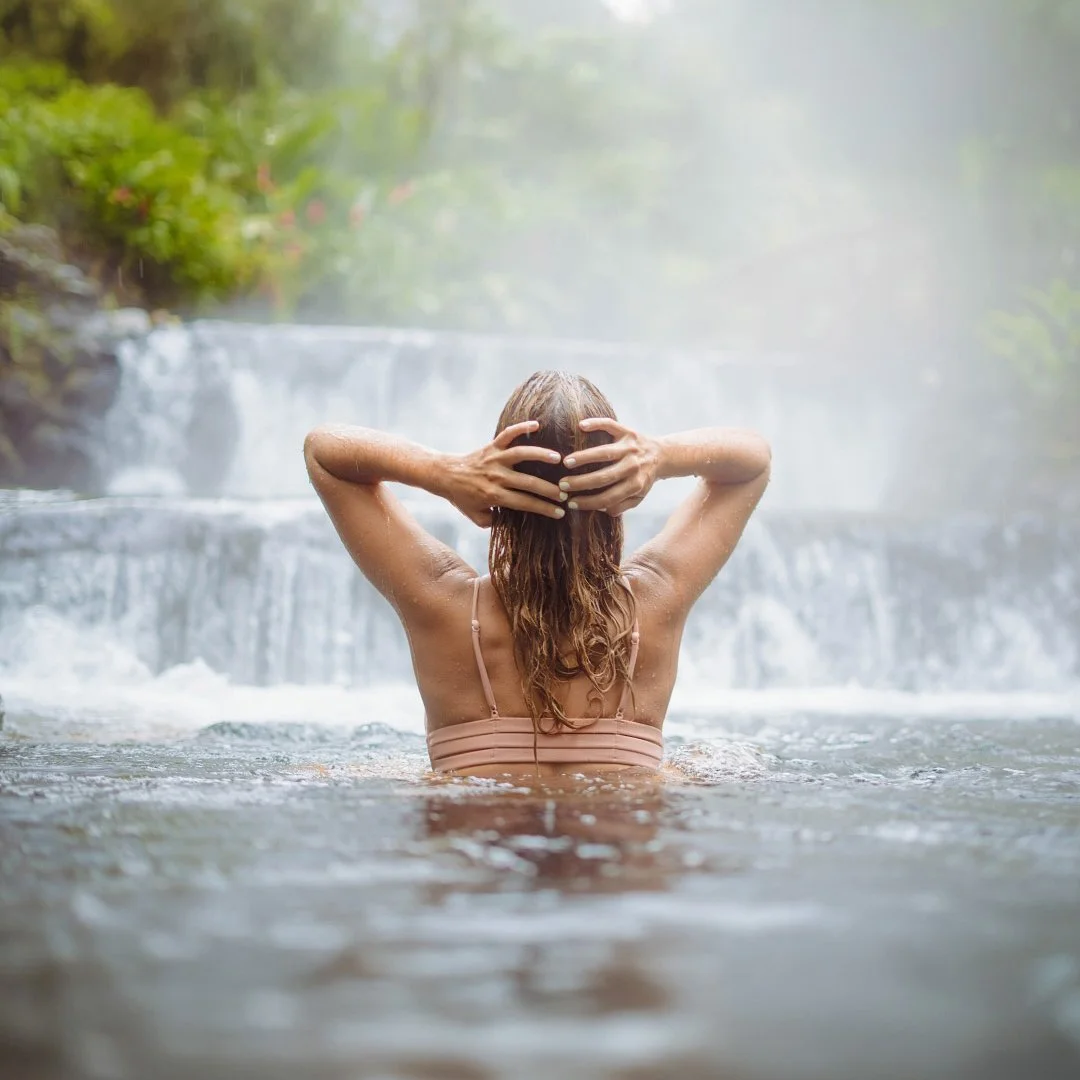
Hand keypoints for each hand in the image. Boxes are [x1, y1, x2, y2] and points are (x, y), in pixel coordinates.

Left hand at [441, 420, 565, 527]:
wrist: (445, 475)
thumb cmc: (462, 497)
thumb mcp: (476, 517)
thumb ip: (494, 523)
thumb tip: (513, 524)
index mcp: (494, 495)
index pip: (524, 503)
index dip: (544, 509)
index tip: (560, 513)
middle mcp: (496, 476)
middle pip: (528, 483)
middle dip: (550, 489)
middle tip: (567, 492)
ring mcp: (494, 459)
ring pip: (521, 455)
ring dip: (540, 455)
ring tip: (558, 459)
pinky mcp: (492, 446)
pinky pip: (507, 434)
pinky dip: (521, 428)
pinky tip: (536, 425)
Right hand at [559, 418, 659, 515]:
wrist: (663, 455)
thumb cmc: (644, 478)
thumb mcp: (638, 496)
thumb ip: (621, 505)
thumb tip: (601, 509)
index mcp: (635, 484)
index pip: (608, 497)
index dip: (588, 502)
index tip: (571, 503)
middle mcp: (633, 466)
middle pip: (603, 477)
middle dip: (580, 483)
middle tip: (562, 485)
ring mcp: (630, 447)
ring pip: (604, 452)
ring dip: (583, 457)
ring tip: (566, 462)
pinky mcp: (628, 431)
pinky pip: (611, 425)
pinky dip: (596, 424)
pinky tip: (581, 426)